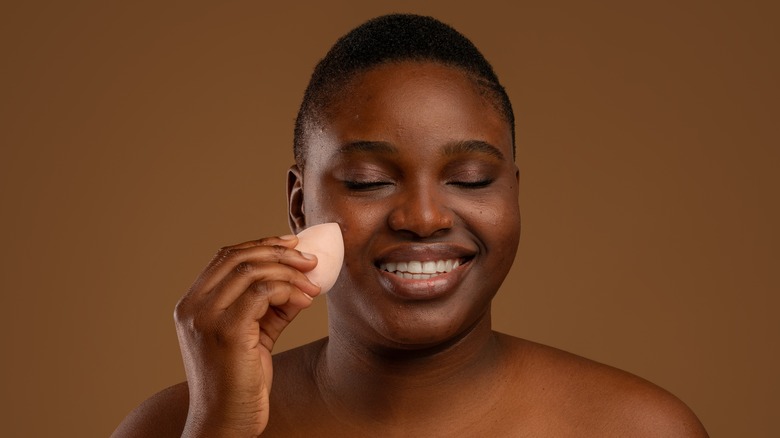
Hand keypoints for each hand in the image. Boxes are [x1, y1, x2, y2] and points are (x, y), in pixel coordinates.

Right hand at [174, 235, 319, 436]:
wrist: (225, 423)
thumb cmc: (240, 383)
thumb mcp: (254, 336)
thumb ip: (270, 308)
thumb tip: (300, 282)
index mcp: (192, 305)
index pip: (225, 257)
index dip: (261, 245)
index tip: (291, 245)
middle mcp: (193, 307)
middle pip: (238, 258)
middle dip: (279, 253)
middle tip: (310, 260)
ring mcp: (206, 318)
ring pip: (252, 272)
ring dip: (289, 272)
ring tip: (312, 284)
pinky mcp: (227, 331)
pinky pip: (262, 293)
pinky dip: (288, 290)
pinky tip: (305, 300)